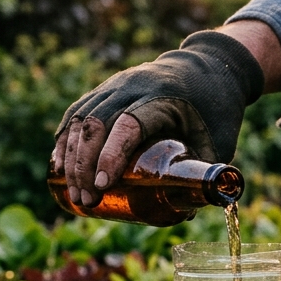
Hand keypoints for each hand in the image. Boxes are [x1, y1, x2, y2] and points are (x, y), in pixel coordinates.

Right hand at [52, 29, 262, 206]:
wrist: (210, 65)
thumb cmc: (216, 108)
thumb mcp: (220, 141)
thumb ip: (204, 175)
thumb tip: (186, 214)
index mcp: (162, 97)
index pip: (127, 124)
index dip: (110, 154)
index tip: (103, 185)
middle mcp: (132, 86)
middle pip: (94, 124)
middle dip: (84, 166)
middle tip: (88, 201)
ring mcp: (115, 86)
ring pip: (80, 119)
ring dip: (71, 159)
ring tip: (75, 195)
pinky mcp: (106, 90)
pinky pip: (77, 114)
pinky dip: (65, 141)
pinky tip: (60, 168)